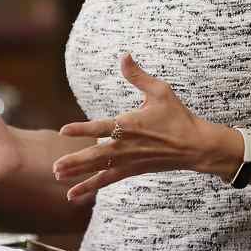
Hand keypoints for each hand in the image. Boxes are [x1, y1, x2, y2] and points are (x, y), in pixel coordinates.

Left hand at [52, 52, 233, 203]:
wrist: (195, 146)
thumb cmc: (177, 117)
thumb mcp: (160, 91)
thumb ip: (138, 76)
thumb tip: (124, 55)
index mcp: (131, 125)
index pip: (102, 127)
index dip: (83, 129)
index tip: (64, 130)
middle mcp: (127, 146)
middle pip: (97, 155)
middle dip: (76, 162)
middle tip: (55, 167)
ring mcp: (129, 160)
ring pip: (99, 169)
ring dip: (78, 174)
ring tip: (57, 176)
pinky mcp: (132, 170)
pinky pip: (107, 180)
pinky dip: (90, 187)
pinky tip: (73, 194)